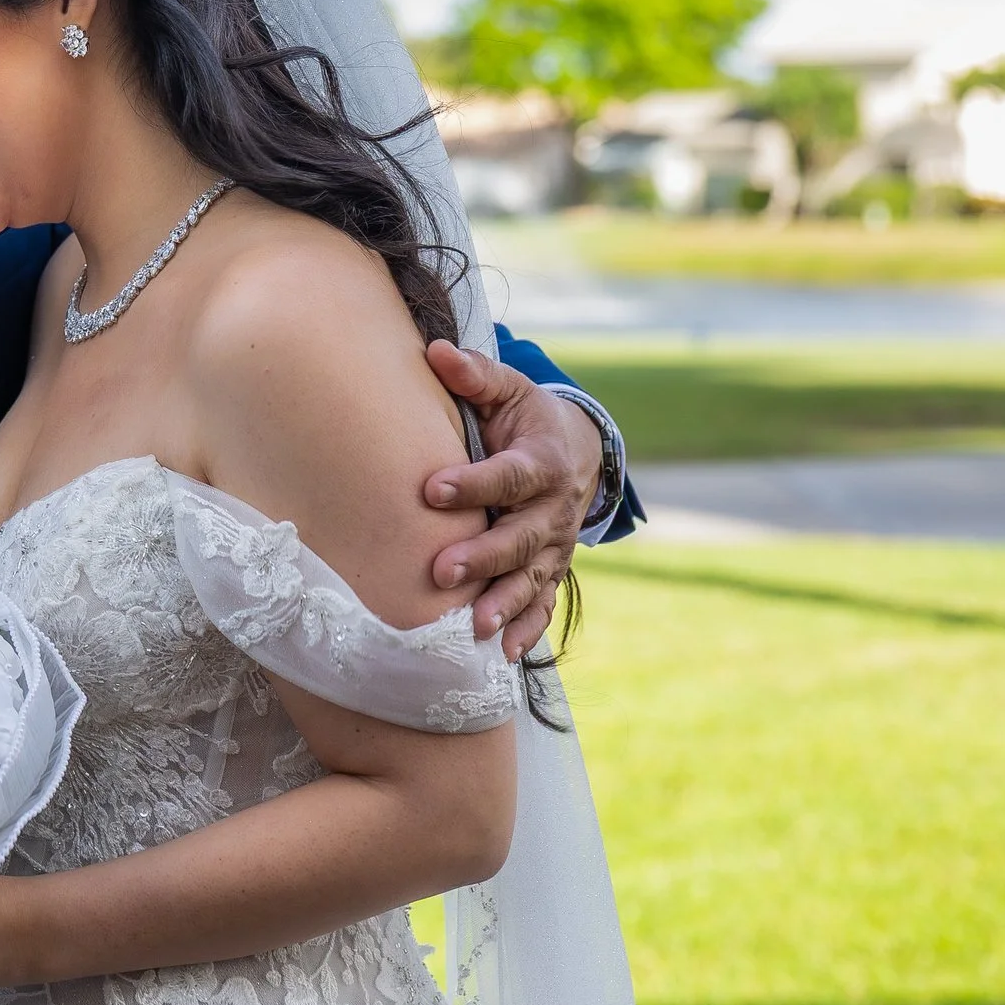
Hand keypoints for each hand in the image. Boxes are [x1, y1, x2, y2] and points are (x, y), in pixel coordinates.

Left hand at [421, 340, 602, 661]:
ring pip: (531, 578)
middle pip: (519, 536)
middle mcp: (554, 509)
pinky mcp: (551, 571)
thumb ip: (474, 374)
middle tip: (439, 571)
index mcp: (541, 460)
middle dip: (482, 556)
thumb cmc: (523, 418)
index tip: (430, 488)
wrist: (574, 452)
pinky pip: (543, 605)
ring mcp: (555, 546)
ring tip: (472, 625)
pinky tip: (500, 653)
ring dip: (503, 602)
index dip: (473, 483)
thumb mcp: (506, 390)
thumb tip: (435, 351)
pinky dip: (526, 629)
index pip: (508, 475)